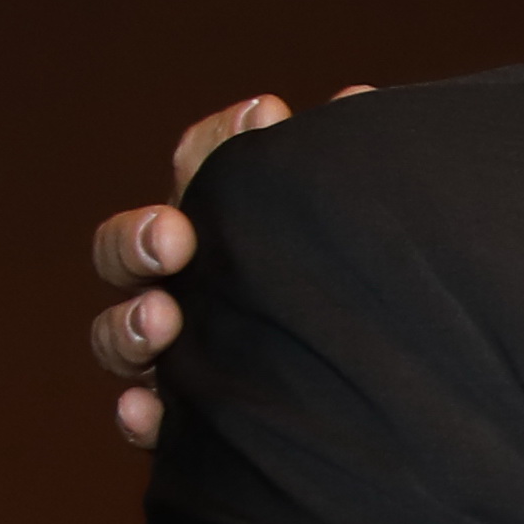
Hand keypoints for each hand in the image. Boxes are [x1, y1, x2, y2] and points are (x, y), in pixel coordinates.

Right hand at [93, 89, 367, 446]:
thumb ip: (355, 169)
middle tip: (175, 236)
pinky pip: (144, 421)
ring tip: (163, 318)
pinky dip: (137, 414)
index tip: (265, 117)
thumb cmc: (376, 291)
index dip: (217, 138)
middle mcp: (188, 282)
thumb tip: (357, 100)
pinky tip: (146, 410)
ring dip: (129, 323)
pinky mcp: (190, 423)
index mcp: (228, 221)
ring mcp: (179, 354)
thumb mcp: (369, 227)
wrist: (404, 399)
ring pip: (118, 336)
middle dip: (138, 236)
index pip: (198, 161)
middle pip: (126, 248)